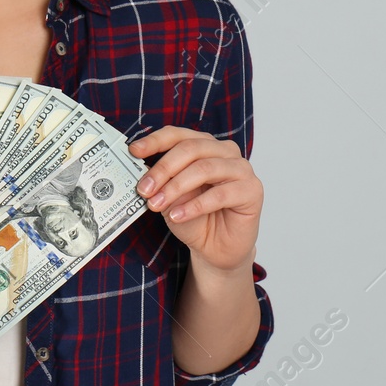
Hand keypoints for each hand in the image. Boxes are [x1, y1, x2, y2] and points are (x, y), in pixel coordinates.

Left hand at [129, 126, 261, 273]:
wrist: (216, 250)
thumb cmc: (195, 220)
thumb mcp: (171, 198)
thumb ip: (162, 182)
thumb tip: (144, 172)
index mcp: (204, 146)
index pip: (178, 135)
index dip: (155, 141)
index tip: (134, 151)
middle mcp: (225, 152)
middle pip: (191, 149)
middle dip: (163, 169)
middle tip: (144, 189)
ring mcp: (241, 169)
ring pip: (204, 168)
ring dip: (176, 187)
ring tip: (157, 204)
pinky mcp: (252, 190)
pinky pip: (220, 194)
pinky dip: (194, 205)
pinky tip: (177, 216)